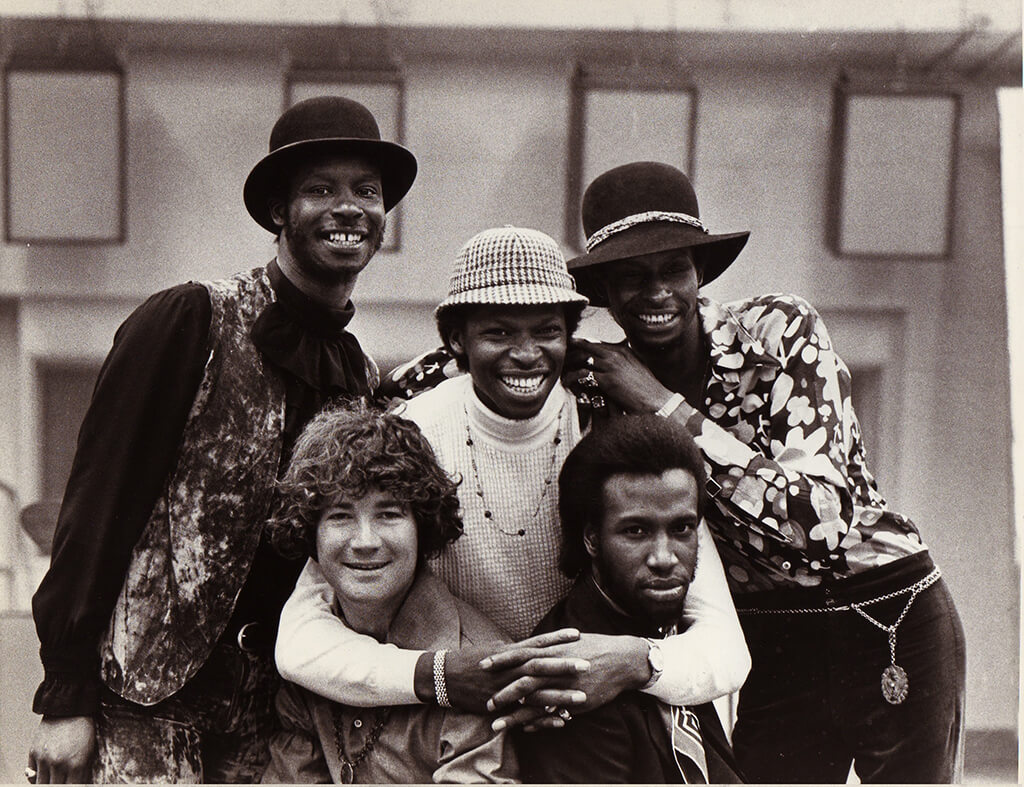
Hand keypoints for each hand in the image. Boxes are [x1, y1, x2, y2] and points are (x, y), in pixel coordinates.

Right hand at [28, 715, 95, 783]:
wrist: (69, 709)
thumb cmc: (83, 729)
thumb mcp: (89, 751)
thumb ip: (81, 772)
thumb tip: (76, 784)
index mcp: (76, 764)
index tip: (71, 784)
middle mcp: (59, 763)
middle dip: (59, 785)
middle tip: (62, 780)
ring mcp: (44, 759)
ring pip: (41, 784)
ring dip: (47, 783)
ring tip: (53, 778)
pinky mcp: (33, 753)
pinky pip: (31, 775)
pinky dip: (36, 777)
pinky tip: (44, 773)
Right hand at [444, 628, 586, 713]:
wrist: (445, 677)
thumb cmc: (471, 660)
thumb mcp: (495, 650)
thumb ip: (516, 649)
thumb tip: (534, 645)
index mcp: (509, 653)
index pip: (537, 643)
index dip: (557, 639)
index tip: (578, 634)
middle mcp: (509, 669)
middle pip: (541, 666)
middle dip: (565, 666)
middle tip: (588, 664)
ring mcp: (505, 689)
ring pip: (537, 693)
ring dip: (560, 696)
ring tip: (582, 697)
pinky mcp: (501, 707)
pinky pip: (526, 714)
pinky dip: (544, 717)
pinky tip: (562, 720)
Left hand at [488, 633, 648, 730]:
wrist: (621, 659)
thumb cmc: (595, 646)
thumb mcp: (569, 641)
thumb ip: (549, 645)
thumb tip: (533, 645)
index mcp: (552, 650)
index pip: (520, 654)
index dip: (501, 660)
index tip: (483, 665)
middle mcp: (555, 668)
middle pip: (522, 680)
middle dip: (502, 691)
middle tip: (485, 702)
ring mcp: (564, 686)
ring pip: (533, 702)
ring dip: (513, 714)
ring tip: (495, 724)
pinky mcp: (574, 701)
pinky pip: (551, 714)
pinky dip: (536, 722)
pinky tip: (524, 729)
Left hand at [570, 340, 673, 413]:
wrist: (656, 401)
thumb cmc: (647, 389)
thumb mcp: (637, 368)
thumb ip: (624, 362)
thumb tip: (612, 362)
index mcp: (623, 350)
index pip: (596, 343)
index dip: (581, 346)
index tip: (570, 349)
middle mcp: (616, 354)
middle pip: (587, 347)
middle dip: (572, 353)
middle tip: (561, 359)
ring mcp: (611, 366)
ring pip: (582, 360)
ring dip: (570, 366)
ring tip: (562, 373)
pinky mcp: (607, 380)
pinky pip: (584, 375)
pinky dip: (574, 379)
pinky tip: (568, 384)